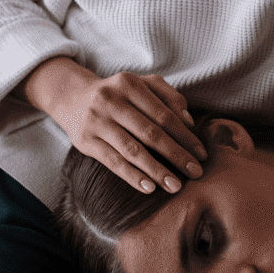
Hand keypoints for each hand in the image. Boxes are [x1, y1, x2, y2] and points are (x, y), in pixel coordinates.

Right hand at [20, 57, 207, 193]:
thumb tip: (189, 121)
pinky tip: (149, 187)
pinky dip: (132, 176)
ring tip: (176, 186)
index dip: (185, 136)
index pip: (164, 114)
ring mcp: (97, 121)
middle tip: (196, 173)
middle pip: (151, 133)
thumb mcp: (142, 84)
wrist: (72, 97)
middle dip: (176, 155)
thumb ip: (169, 96)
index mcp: (129, 84)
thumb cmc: (118, 94)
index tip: (201, 154)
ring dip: (157, 170)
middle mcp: (111, 100)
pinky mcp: (85, 141)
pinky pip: (113, 161)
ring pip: (132, 150)